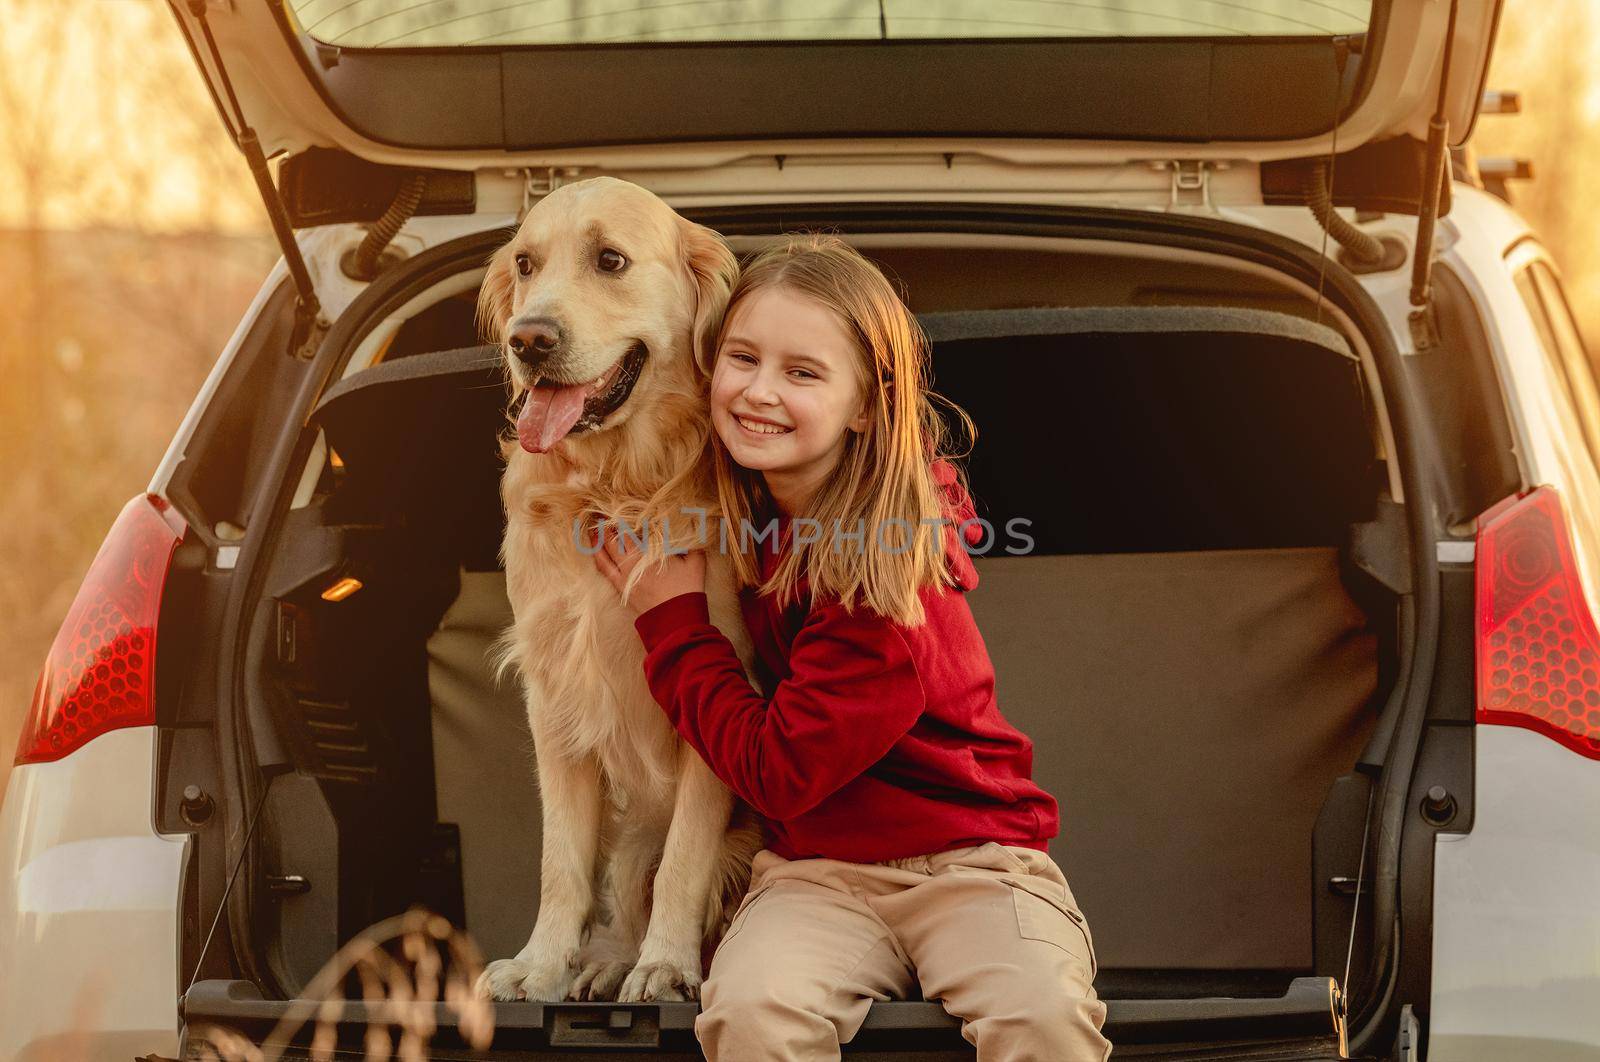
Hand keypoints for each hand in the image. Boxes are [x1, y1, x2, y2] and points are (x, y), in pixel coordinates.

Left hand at [588, 522, 705, 615]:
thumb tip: (690, 527)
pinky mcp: (621, 587)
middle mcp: (634, 560)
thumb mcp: (696, 561)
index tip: (619, 507)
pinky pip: (604, 569)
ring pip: (606, 552)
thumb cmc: (687, 588)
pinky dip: (597, 557)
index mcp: (651, 551)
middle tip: (602, 512)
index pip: (634, 529)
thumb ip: (691, 542)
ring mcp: (625, 574)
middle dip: (609, 524)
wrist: (676, 619)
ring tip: (592, 527)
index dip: (625, 517)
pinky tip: (594, 550)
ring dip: (598, 538)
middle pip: (616, 537)